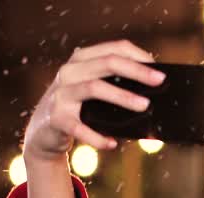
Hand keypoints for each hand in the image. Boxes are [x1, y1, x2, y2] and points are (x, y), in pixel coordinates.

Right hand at [23, 40, 165, 160]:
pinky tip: (112, 143)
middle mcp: (69, 71)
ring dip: (122, 97)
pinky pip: (79, 127)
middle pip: (107, 63)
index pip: (114, 48)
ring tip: (144, 106)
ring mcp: (61, 93)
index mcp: (82, 60)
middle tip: (160, 81)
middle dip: (137, 71)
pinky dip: (97, 137)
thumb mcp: (93, 92)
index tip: (160, 69)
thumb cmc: (79, 110)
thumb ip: (115, 86)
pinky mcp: (56, 118)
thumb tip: (153, 96)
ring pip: (95, 87)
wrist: (43, 132)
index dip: (138, 56)